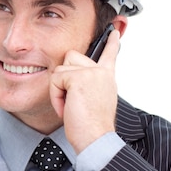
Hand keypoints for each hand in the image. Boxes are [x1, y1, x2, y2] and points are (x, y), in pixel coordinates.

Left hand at [49, 29, 119, 153]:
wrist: (95, 139)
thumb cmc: (91, 127)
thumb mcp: (93, 101)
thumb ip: (87, 85)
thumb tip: (72, 79)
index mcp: (107, 78)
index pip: (109, 55)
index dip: (111, 43)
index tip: (115, 32)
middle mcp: (102, 72)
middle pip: (71, 57)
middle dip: (64, 77)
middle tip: (71, 100)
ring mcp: (92, 73)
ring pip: (60, 69)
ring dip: (58, 89)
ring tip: (70, 106)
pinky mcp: (79, 77)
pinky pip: (55, 79)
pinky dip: (56, 96)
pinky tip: (67, 108)